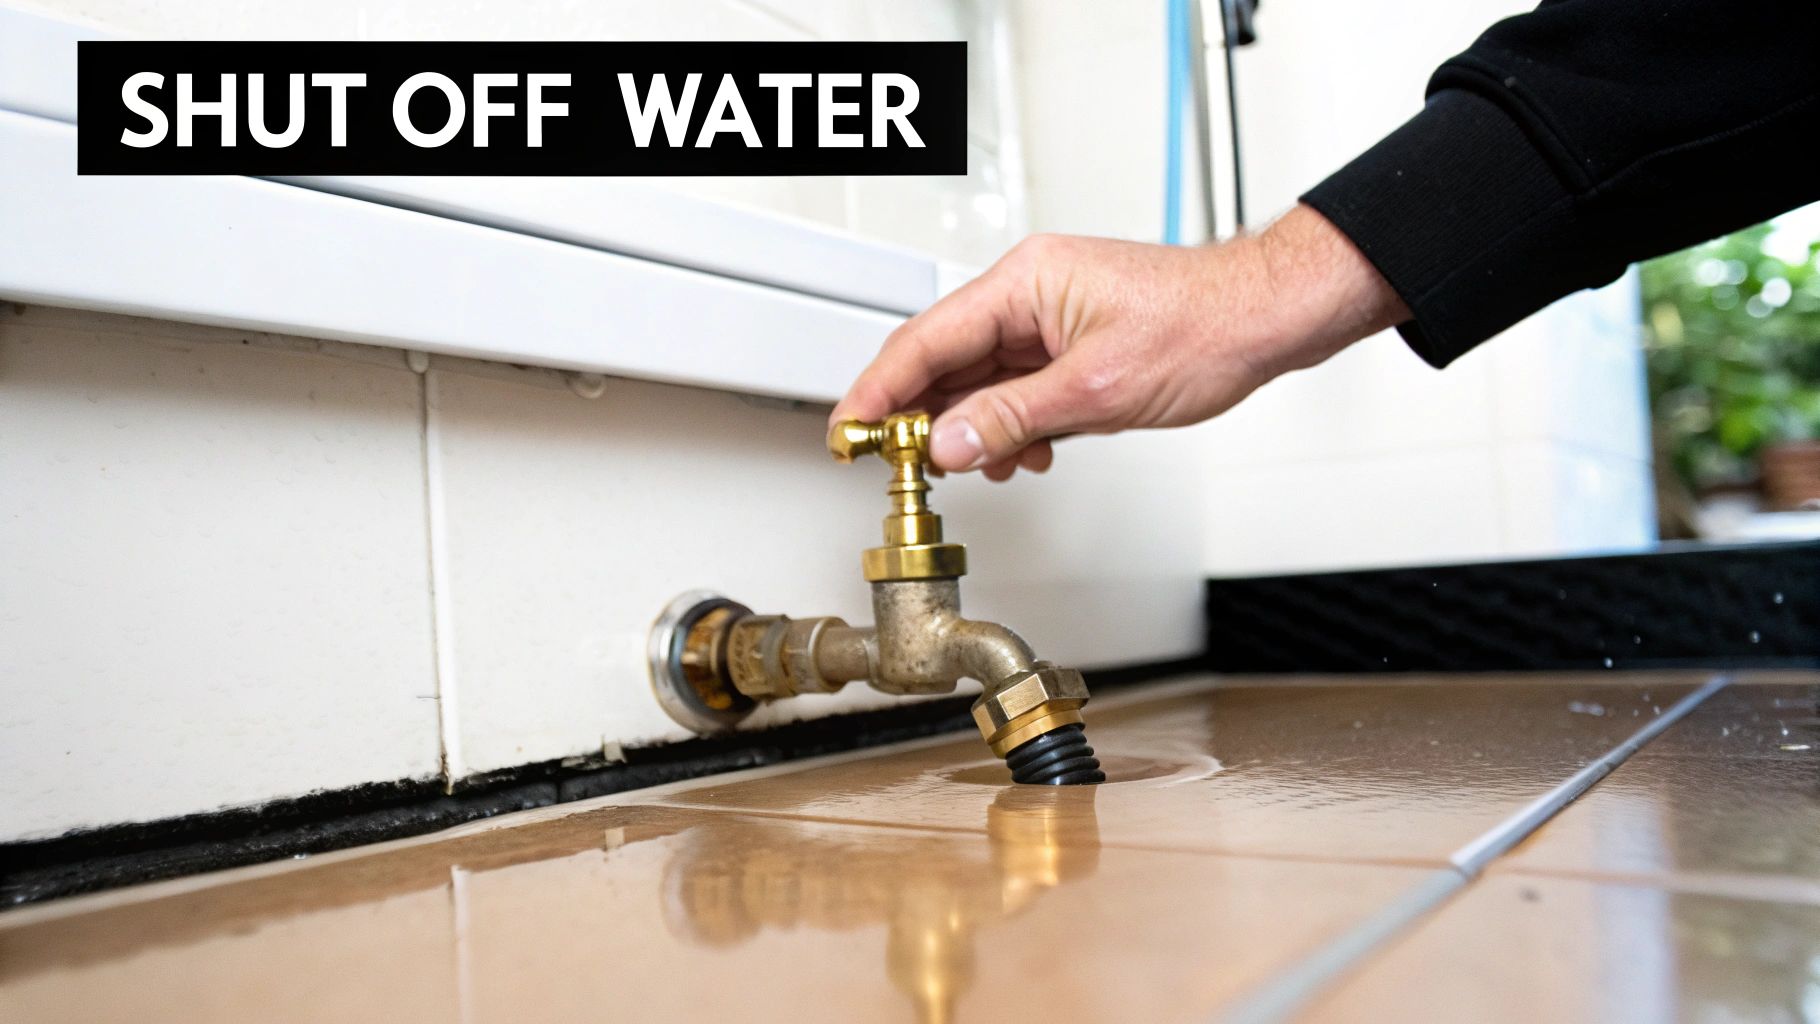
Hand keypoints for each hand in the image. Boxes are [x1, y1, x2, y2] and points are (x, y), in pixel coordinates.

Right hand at [830, 204, 1410, 478]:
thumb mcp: (1095, 390)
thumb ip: (1010, 419)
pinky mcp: (1067, 345)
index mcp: (1024, 283)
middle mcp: (1028, 293)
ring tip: (971, 469)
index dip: (879, 391)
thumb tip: (948, 445)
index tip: (850, 432)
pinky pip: (1014, 388)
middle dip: (919, 416)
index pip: (924, 339)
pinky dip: (1007, 426)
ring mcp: (1047, 319)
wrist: (1263, 320)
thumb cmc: (1202, 328)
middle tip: (896, 465)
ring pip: (977, 379)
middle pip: (942, 359)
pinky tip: (1019, 455)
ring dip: (968, 428)